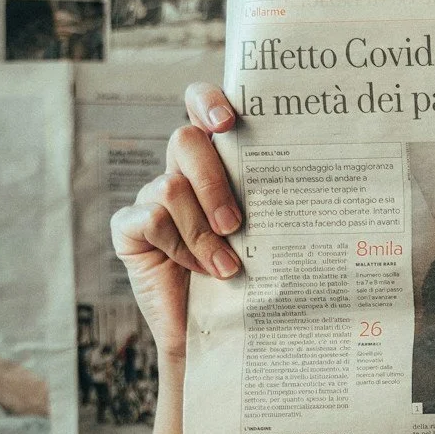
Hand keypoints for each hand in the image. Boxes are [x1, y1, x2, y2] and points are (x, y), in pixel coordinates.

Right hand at [110, 83, 243, 363]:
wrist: (218, 332)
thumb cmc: (250, 277)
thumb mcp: (265, 231)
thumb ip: (268, 197)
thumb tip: (305, 175)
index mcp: (215, 162)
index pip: (200, 108)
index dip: (207, 101)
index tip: (228, 122)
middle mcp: (180, 172)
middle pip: (186, 141)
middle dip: (214, 183)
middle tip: (236, 225)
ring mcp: (150, 199)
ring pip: (171, 187)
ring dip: (202, 232)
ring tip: (225, 266)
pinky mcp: (129, 229)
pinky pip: (151, 219)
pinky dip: (180, 247)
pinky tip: (195, 270)